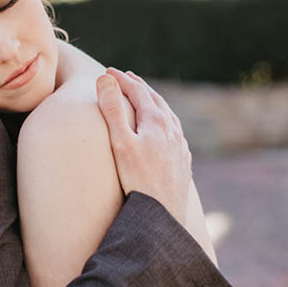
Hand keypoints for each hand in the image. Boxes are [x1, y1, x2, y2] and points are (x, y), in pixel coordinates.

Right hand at [96, 68, 191, 225]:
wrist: (164, 214)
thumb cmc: (138, 179)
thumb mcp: (120, 142)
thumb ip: (112, 109)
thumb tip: (104, 78)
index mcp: (156, 120)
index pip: (137, 91)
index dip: (121, 80)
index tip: (108, 71)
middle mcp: (172, 130)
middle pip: (155, 100)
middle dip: (139, 87)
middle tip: (126, 77)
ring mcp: (180, 146)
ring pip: (168, 115)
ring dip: (154, 102)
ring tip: (146, 97)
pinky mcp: (182, 162)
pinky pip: (175, 133)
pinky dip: (166, 122)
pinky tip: (165, 130)